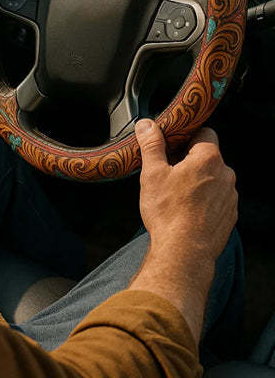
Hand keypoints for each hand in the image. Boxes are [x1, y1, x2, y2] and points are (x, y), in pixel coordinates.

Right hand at [135, 120, 236, 262]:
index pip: (204, 132)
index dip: (186, 135)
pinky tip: (185, 209)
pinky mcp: (229, 215)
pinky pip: (216, 197)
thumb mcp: (152, 173)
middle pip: (207, 156)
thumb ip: (151, 145)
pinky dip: (203, 198)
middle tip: (167, 171)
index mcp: (208, 159)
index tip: (171, 144)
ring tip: (175, 193)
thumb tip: (147, 125)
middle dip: (188, 159)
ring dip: (197, 180)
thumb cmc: (169, 212)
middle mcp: (225, 174)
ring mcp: (230, 196)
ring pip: (212, 178)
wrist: (185, 252)